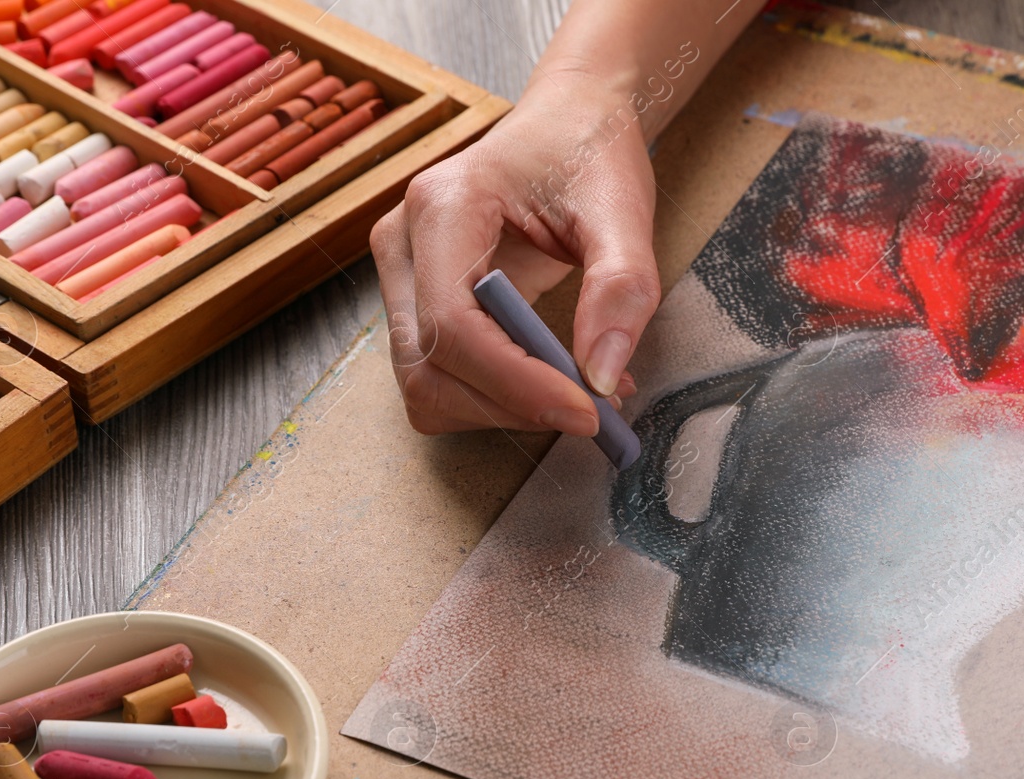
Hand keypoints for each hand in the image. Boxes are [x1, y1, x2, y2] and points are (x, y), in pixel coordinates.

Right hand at [370, 78, 655, 435]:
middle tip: (591, 410)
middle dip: (511, 405)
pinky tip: (548, 379)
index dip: (516, 383)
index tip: (586, 408)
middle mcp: (404, 243)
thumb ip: (621, 288)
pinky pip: (441, 379)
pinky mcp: (417, 304)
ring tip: (576, 391)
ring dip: (502, 410)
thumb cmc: (587, 151)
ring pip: (426, 387)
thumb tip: (602, 378)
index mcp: (442, 206)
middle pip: (429, 369)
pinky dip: (496, 399)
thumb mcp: (622, 208)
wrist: (568, 124)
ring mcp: (402, 277)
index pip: (452, 326)